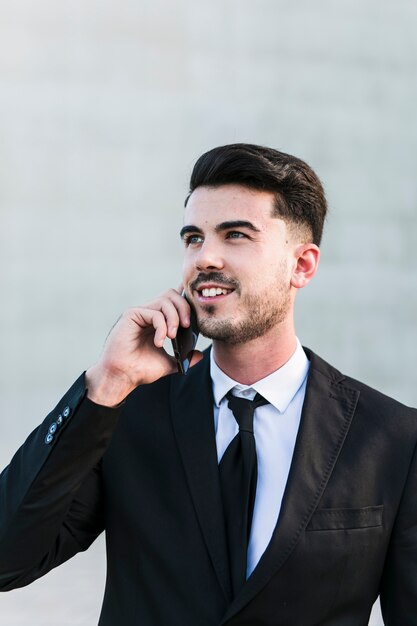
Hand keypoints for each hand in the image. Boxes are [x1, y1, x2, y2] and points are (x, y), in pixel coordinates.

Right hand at [85, 289, 202, 405]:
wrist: (123, 377)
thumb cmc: (140, 370)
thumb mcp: (169, 363)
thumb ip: (184, 358)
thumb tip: (199, 355)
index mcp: (157, 321)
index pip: (172, 301)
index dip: (185, 298)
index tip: (196, 308)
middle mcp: (148, 314)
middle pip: (171, 294)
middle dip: (184, 307)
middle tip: (187, 326)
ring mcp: (140, 312)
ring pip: (165, 300)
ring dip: (174, 317)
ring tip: (172, 336)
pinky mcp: (132, 315)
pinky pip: (155, 312)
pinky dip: (161, 326)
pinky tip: (159, 342)